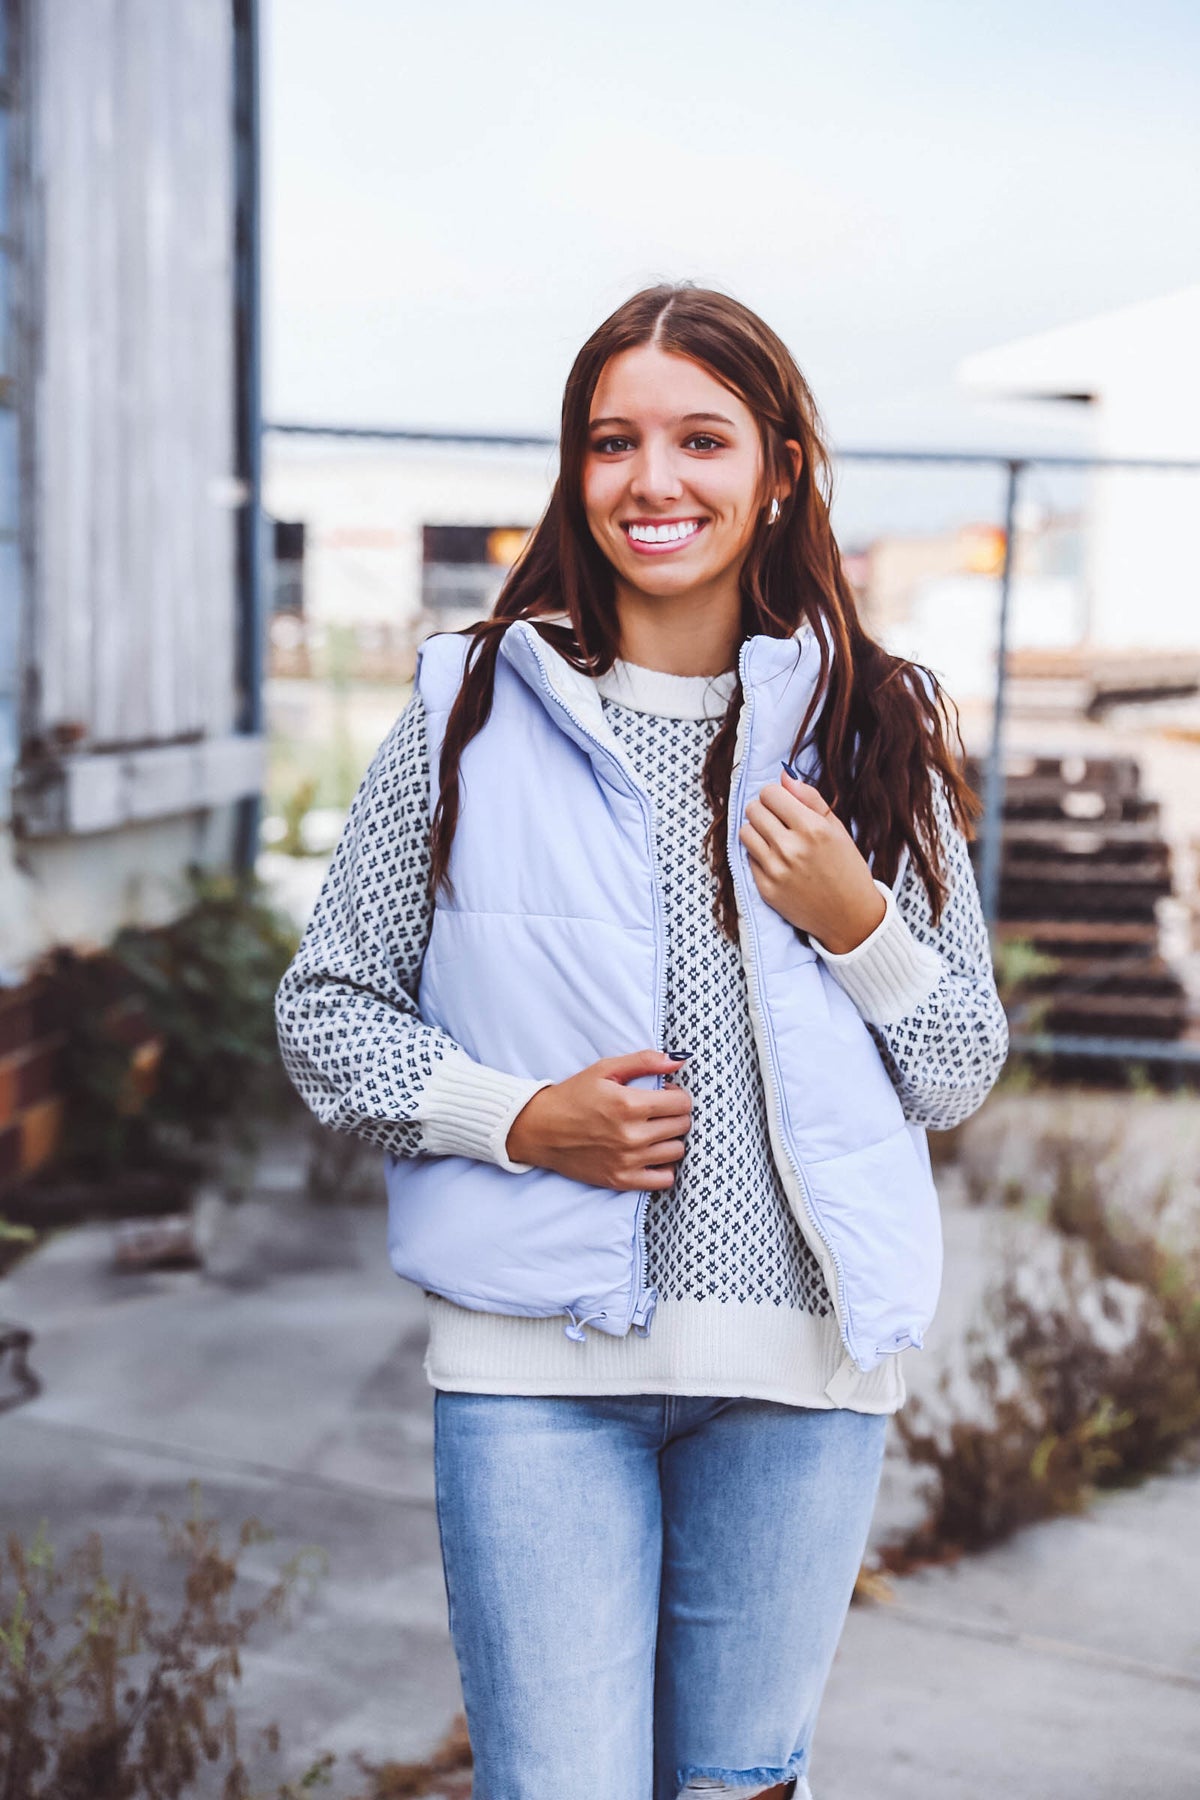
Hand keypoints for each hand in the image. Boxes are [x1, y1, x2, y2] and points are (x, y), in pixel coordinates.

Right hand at [505, 1050, 692, 1188]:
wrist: (540, 1129)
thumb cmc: (573, 1096)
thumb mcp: (605, 1069)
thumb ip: (644, 1061)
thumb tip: (677, 1061)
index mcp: (629, 1104)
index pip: (682, 1103)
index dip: (677, 1094)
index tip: (664, 1094)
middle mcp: (631, 1135)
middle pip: (682, 1126)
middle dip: (676, 1114)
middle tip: (658, 1111)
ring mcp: (627, 1161)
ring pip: (677, 1151)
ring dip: (671, 1139)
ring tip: (655, 1131)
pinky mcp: (621, 1180)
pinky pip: (664, 1179)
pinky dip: (664, 1167)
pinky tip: (652, 1154)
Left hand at [738, 767, 886, 954]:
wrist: (850, 917)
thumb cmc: (846, 869)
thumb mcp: (837, 829)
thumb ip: (811, 799)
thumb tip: (784, 777)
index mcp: (813, 829)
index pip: (771, 793)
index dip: (776, 796)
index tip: (784, 804)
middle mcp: (791, 848)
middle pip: (753, 810)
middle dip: (764, 811)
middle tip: (778, 821)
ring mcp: (776, 870)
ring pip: (745, 832)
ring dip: (757, 831)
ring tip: (774, 839)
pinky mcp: (766, 889)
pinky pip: (748, 858)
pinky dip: (759, 856)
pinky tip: (778, 862)